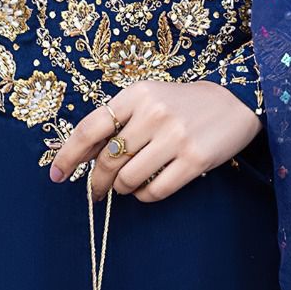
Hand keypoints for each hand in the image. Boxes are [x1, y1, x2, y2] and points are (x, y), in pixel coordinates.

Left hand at [48, 79, 263, 201]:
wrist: (234, 101)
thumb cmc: (182, 103)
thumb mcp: (148, 98)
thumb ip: (118, 121)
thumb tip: (81, 155)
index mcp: (137, 93)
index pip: (91, 128)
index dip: (69, 155)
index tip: (56, 174)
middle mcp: (154, 113)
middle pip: (108, 159)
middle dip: (96, 182)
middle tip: (95, 192)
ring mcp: (175, 137)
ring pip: (128, 179)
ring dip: (122, 189)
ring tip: (127, 185)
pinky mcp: (194, 160)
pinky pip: (155, 191)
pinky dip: (144, 196)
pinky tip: (146, 189)